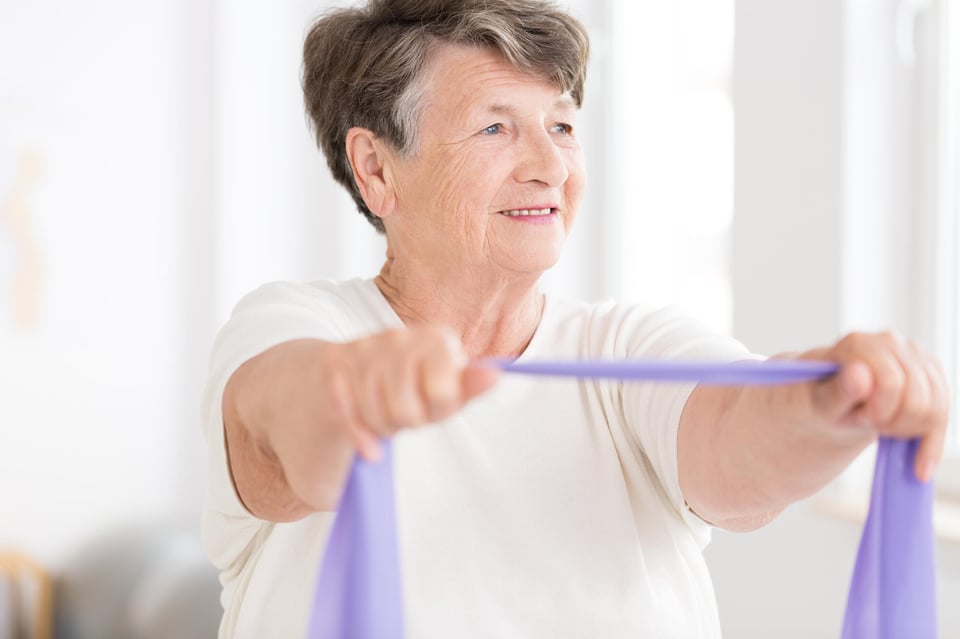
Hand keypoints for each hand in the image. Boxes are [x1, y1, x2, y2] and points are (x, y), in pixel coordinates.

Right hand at [323, 325, 498, 460]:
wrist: (347, 373)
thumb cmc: (407, 385)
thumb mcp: (442, 389)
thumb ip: (467, 386)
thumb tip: (495, 376)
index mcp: (435, 338)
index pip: (443, 394)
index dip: (438, 411)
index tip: (433, 404)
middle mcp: (398, 336)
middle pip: (406, 408)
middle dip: (407, 421)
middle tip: (405, 412)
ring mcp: (362, 348)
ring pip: (375, 412)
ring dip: (381, 427)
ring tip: (385, 416)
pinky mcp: (333, 364)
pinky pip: (346, 413)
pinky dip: (358, 435)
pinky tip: (367, 440)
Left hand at [805, 331, 948, 481]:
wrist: (827, 400)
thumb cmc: (820, 401)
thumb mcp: (822, 403)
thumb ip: (840, 390)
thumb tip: (859, 375)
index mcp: (859, 344)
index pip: (892, 384)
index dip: (878, 411)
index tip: (860, 421)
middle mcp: (890, 342)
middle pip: (918, 398)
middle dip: (894, 422)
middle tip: (869, 425)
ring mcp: (914, 355)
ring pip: (935, 407)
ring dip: (909, 430)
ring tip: (882, 429)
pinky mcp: (930, 373)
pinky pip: (942, 413)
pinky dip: (931, 443)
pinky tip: (920, 468)